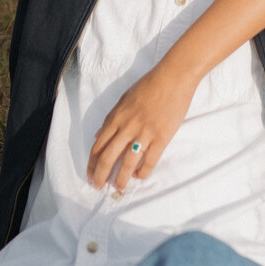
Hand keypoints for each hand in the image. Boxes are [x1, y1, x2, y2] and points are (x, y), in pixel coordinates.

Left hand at [87, 61, 197, 191]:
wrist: (173, 78)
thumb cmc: (149, 85)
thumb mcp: (124, 98)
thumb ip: (111, 118)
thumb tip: (99, 135)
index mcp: (116, 117)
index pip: (98, 146)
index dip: (92, 163)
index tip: (90, 174)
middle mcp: (127, 127)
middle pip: (108, 157)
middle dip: (100, 175)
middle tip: (98, 186)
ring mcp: (144, 133)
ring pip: (127, 163)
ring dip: (121, 178)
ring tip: (119, 187)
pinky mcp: (161, 137)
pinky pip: (149, 160)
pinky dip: (143, 172)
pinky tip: (140, 176)